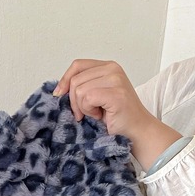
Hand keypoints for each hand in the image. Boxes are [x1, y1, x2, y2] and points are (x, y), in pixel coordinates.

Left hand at [54, 60, 180, 170]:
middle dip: (74, 101)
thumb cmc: (115, 116)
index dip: (65, 80)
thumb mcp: (96, 96)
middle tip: (85, 113)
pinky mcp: (116, 94)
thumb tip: (58, 89)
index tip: (59, 95)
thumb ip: (83, 86)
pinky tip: (100, 115)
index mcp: (107, 66)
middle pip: (75, 80)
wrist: (135, 130)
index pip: (77, 65)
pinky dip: (89, 111)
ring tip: (96, 113)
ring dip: (83, 107)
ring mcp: (116, 80)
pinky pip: (88, 99)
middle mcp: (113, 68)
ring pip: (79, 90)